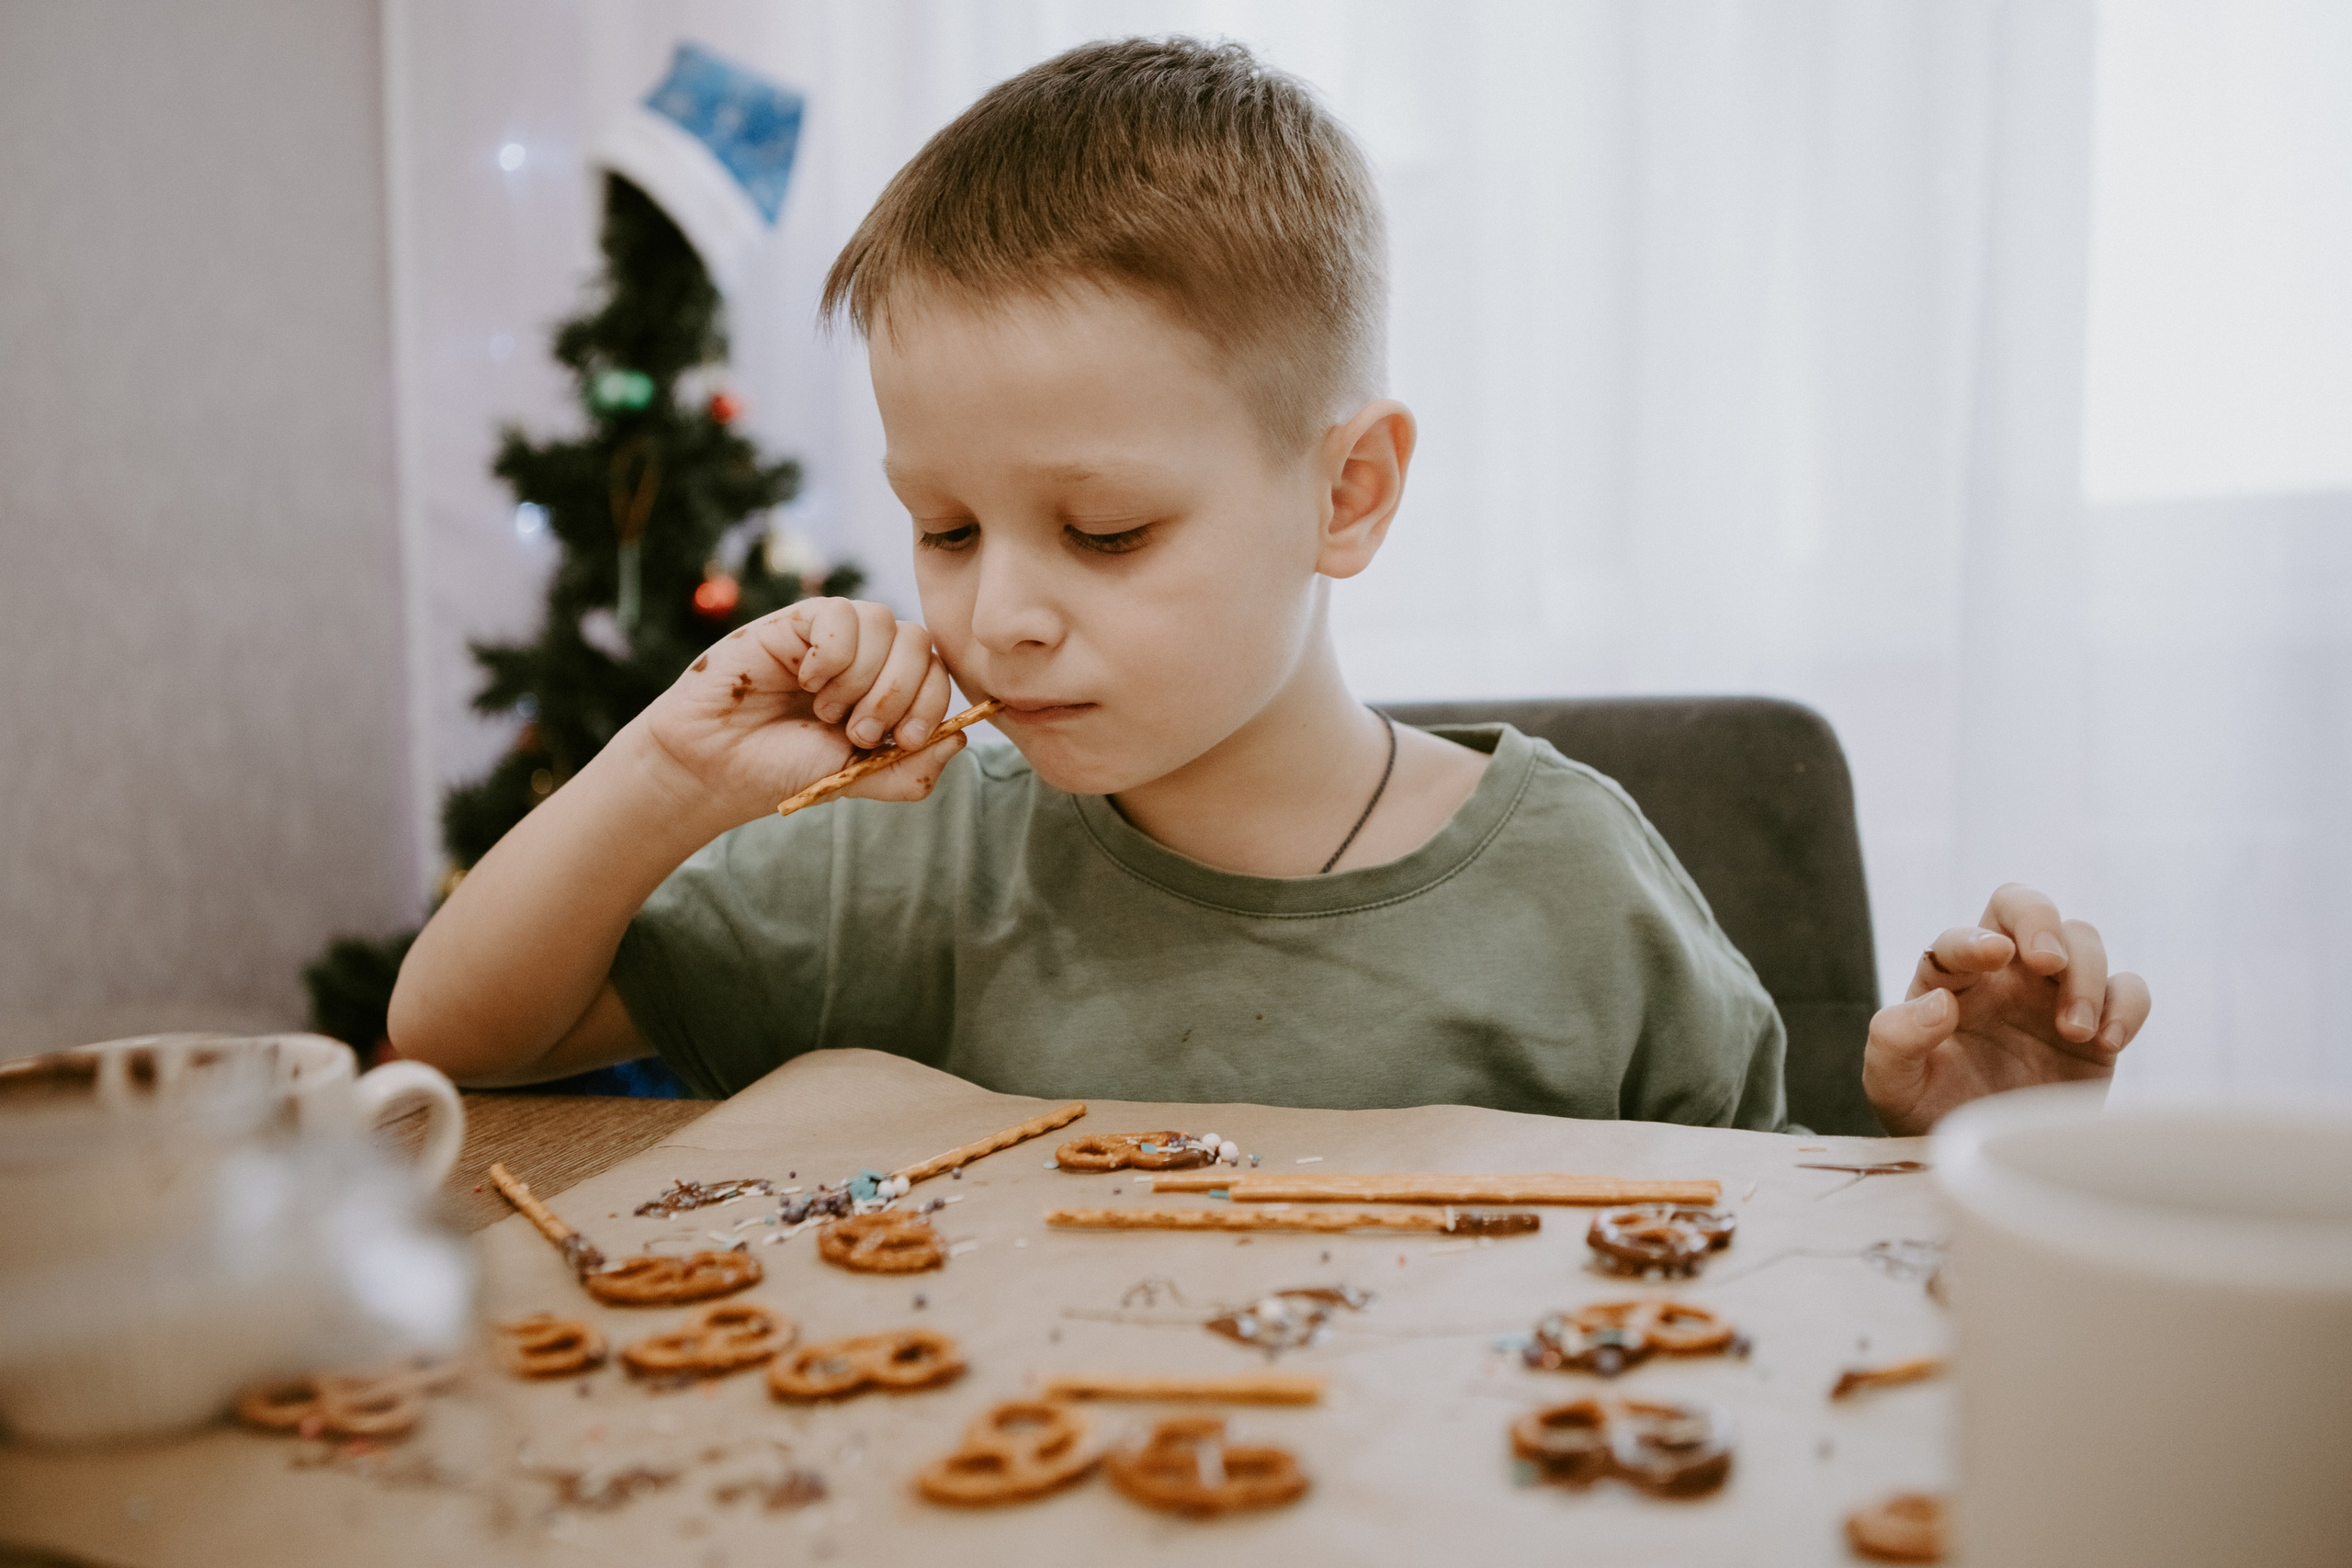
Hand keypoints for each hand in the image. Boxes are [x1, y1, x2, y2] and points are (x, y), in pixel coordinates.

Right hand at [633, 597, 962, 828]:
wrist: (717, 765)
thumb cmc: (783, 769)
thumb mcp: (857, 779)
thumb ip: (911, 770)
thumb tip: (960, 737)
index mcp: (888, 690)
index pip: (938, 673)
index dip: (931, 704)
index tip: (902, 742)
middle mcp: (867, 657)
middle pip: (919, 642)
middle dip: (897, 695)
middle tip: (856, 732)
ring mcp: (834, 636)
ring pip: (885, 623)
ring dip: (862, 678)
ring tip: (825, 710)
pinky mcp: (798, 621)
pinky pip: (841, 613)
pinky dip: (832, 654)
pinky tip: (806, 679)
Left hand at [1862, 883, 2151, 1135]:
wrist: (1985, 1163)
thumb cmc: (1930, 1115)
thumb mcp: (1892, 1085)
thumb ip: (1896, 1040)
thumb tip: (1940, 1003)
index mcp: (1950, 981)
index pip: (1961, 938)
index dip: (1975, 940)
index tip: (1994, 957)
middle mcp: (2003, 977)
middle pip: (2025, 907)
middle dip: (2040, 920)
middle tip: (2048, 963)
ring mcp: (2052, 997)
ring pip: (2083, 939)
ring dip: (2085, 975)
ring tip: (2074, 1032)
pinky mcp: (2097, 1027)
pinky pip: (2128, 988)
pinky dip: (2127, 1005)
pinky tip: (2107, 1043)